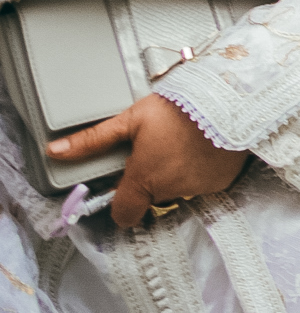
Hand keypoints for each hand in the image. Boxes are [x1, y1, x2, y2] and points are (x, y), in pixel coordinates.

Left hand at [48, 94, 247, 221]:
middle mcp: (171, 191)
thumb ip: (94, 140)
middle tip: (159, 149)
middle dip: (153, 179)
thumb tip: (54, 151)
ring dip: (178, 174)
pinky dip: (202, 171)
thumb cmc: (177, 107)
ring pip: (179, 189)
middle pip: (153, 197)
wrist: (230, 98)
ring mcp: (199, 188)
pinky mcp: (222, 182)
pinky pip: (204, 183)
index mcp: (143, 180)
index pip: (123, 215)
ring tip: (184, 144)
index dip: (122, 203)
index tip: (126, 185)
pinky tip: (205, 148)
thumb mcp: (132, 119)